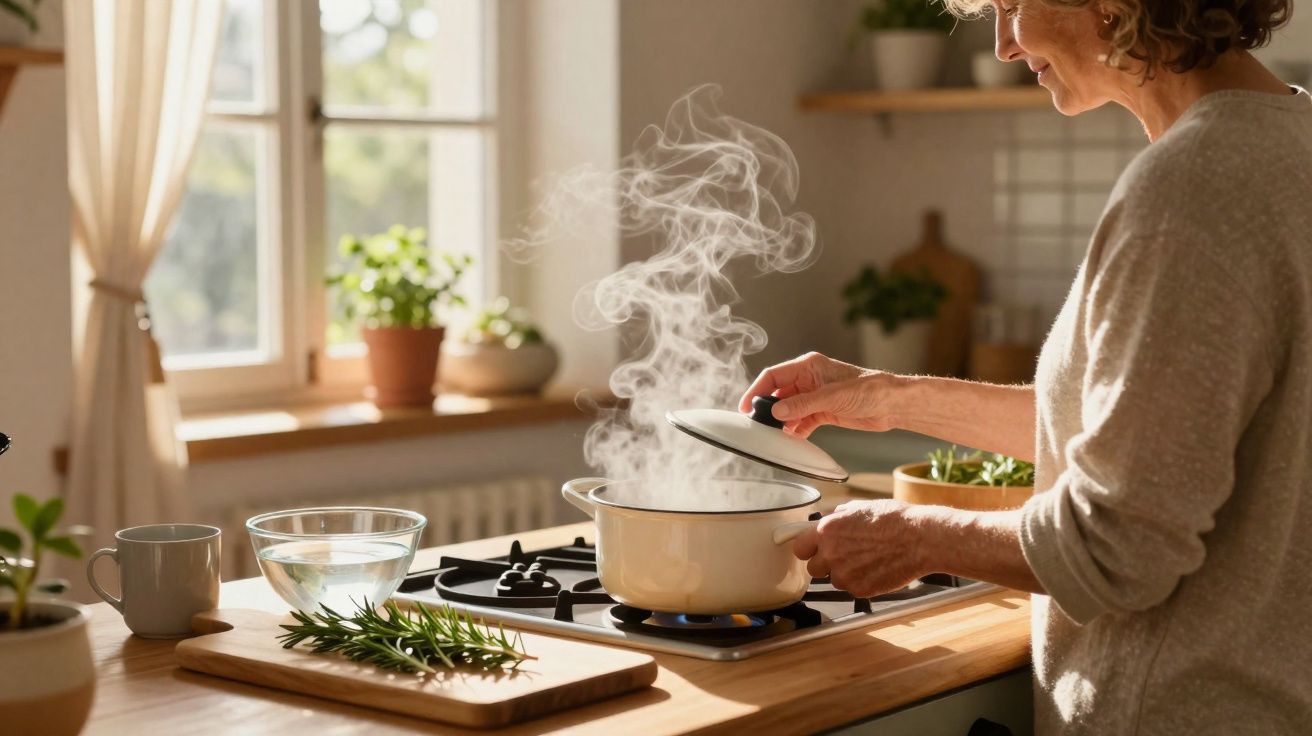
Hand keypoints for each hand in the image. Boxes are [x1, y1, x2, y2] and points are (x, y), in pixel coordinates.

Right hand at [739, 352, 900, 437]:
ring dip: (782, 422)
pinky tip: (792, 439)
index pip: (773, 376)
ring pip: (789, 409)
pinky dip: (795, 430)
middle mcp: (809, 380)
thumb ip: (803, 404)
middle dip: (767, 410)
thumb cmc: (870, 390)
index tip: (745, 407)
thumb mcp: (833, 397)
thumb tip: (776, 411)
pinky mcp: (823, 412)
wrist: (893, 404)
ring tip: (774, 436)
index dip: (756, 390)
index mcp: (808, 366)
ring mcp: (815, 396)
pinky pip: (801, 421)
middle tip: (758, 426)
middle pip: (778, 393)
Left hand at [792, 500, 926, 597]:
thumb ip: (838, 517)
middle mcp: (831, 553)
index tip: (813, 550)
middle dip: (826, 564)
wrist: (920, 539)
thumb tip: (830, 520)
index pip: (799, 548)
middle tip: (845, 557)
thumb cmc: (894, 520)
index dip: (808, 549)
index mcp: (827, 530)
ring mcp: (844, 574)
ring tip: (867, 561)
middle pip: (813, 569)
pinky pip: (852, 589)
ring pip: (834, 580)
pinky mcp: (859, 589)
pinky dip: (861, 582)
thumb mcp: (860, 507)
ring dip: (845, 574)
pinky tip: (876, 569)